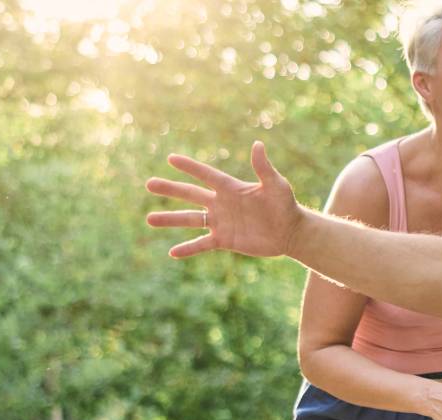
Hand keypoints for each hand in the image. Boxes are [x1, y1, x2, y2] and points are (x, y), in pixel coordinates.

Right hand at [145, 141, 304, 259]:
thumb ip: (264, 167)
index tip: (171, 158)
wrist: (291, 232)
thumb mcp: (276, 185)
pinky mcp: (225, 240)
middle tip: (149, 184)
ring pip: (191, 219)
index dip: (190, 167)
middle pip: (190, 194)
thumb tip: (258, 144)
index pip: (206, 175)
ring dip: (170, 219)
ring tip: (149, 218)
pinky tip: (172, 252)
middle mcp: (222, 203)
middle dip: (170, 189)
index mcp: (231, 188)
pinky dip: (188, 248)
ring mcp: (221, 222)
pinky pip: (202, 244)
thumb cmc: (286, 206)